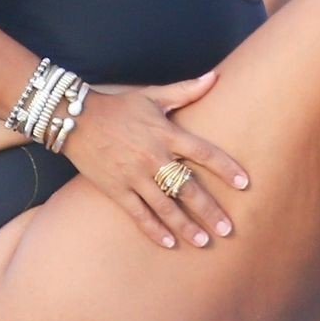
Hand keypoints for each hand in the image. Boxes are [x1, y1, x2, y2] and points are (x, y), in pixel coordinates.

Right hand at [62, 73, 249, 249]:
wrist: (75, 119)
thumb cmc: (119, 106)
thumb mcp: (153, 95)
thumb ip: (186, 90)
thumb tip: (215, 77)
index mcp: (167, 135)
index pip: (204, 153)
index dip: (226, 168)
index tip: (245, 183)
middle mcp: (154, 158)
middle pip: (187, 188)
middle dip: (209, 210)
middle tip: (228, 229)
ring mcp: (134, 176)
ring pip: (165, 207)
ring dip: (185, 226)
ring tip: (204, 242)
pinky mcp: (115, 190)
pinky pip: (137, 214)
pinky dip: (153, 230)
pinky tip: (168, 244)